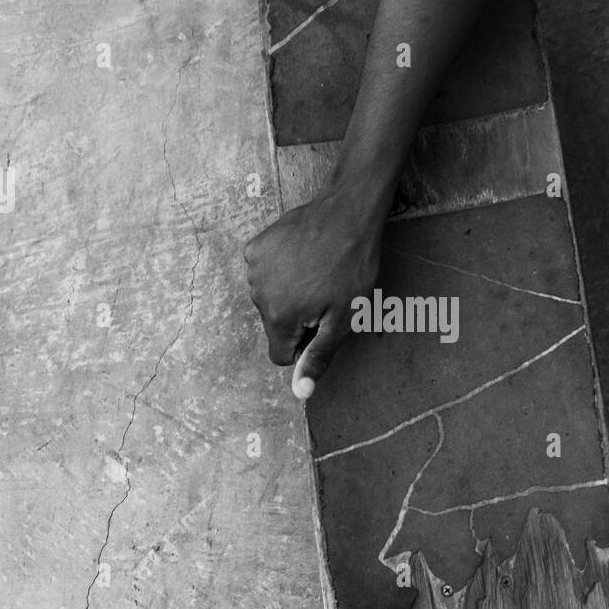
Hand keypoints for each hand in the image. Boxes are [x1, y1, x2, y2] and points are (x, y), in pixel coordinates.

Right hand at [243, 194, 381, 398]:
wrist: (348, 215)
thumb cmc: (353, 269)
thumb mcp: (344, 319)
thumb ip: (317, 356)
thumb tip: (300, 393)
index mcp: (280, 317)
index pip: (281, 354)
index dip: (305, 344)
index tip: (323, 323)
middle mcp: (259, 295)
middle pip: (275, 325)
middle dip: (297, 318)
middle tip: (324, 293)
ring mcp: (254, 268)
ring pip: (268, 299)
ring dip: (288, 292)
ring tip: (315, 272)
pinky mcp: (255, 247)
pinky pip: (263, 272)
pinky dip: (278, 269)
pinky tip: (301, 256)